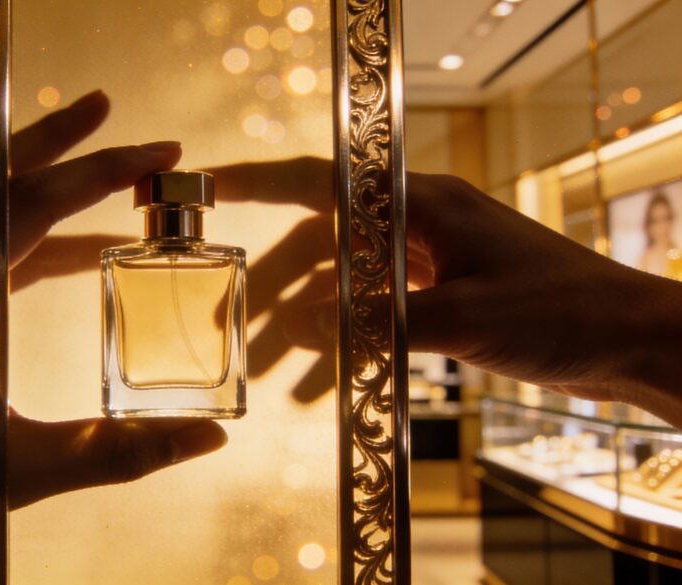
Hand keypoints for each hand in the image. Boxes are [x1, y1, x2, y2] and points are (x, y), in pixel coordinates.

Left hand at [0, 92, 226, 584]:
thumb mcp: (6, 475)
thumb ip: (112, 452)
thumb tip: (205, 438)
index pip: (29, 205)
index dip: (100, 171)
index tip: (155, 152)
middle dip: (54, 141)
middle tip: (107, 112)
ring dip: (24, 185)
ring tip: (89, 185)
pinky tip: (32, 259)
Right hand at [211, 160, 681, 425]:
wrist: (630, 340)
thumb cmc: (559, 312)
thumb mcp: (461, 317)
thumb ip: (376, 321)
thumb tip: (299, 328)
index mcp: (421, 204)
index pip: (323, 184)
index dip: (261, 182)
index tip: (211, 185)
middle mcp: (419, 224)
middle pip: (325, 244)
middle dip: (276, 285)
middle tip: (231, 325)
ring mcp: (432, 260)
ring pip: (348, 284)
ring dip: (309, 324)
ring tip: (269, 366)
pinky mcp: (446, 294)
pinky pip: (378, 313)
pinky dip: (348, 343)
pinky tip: (324, 383)